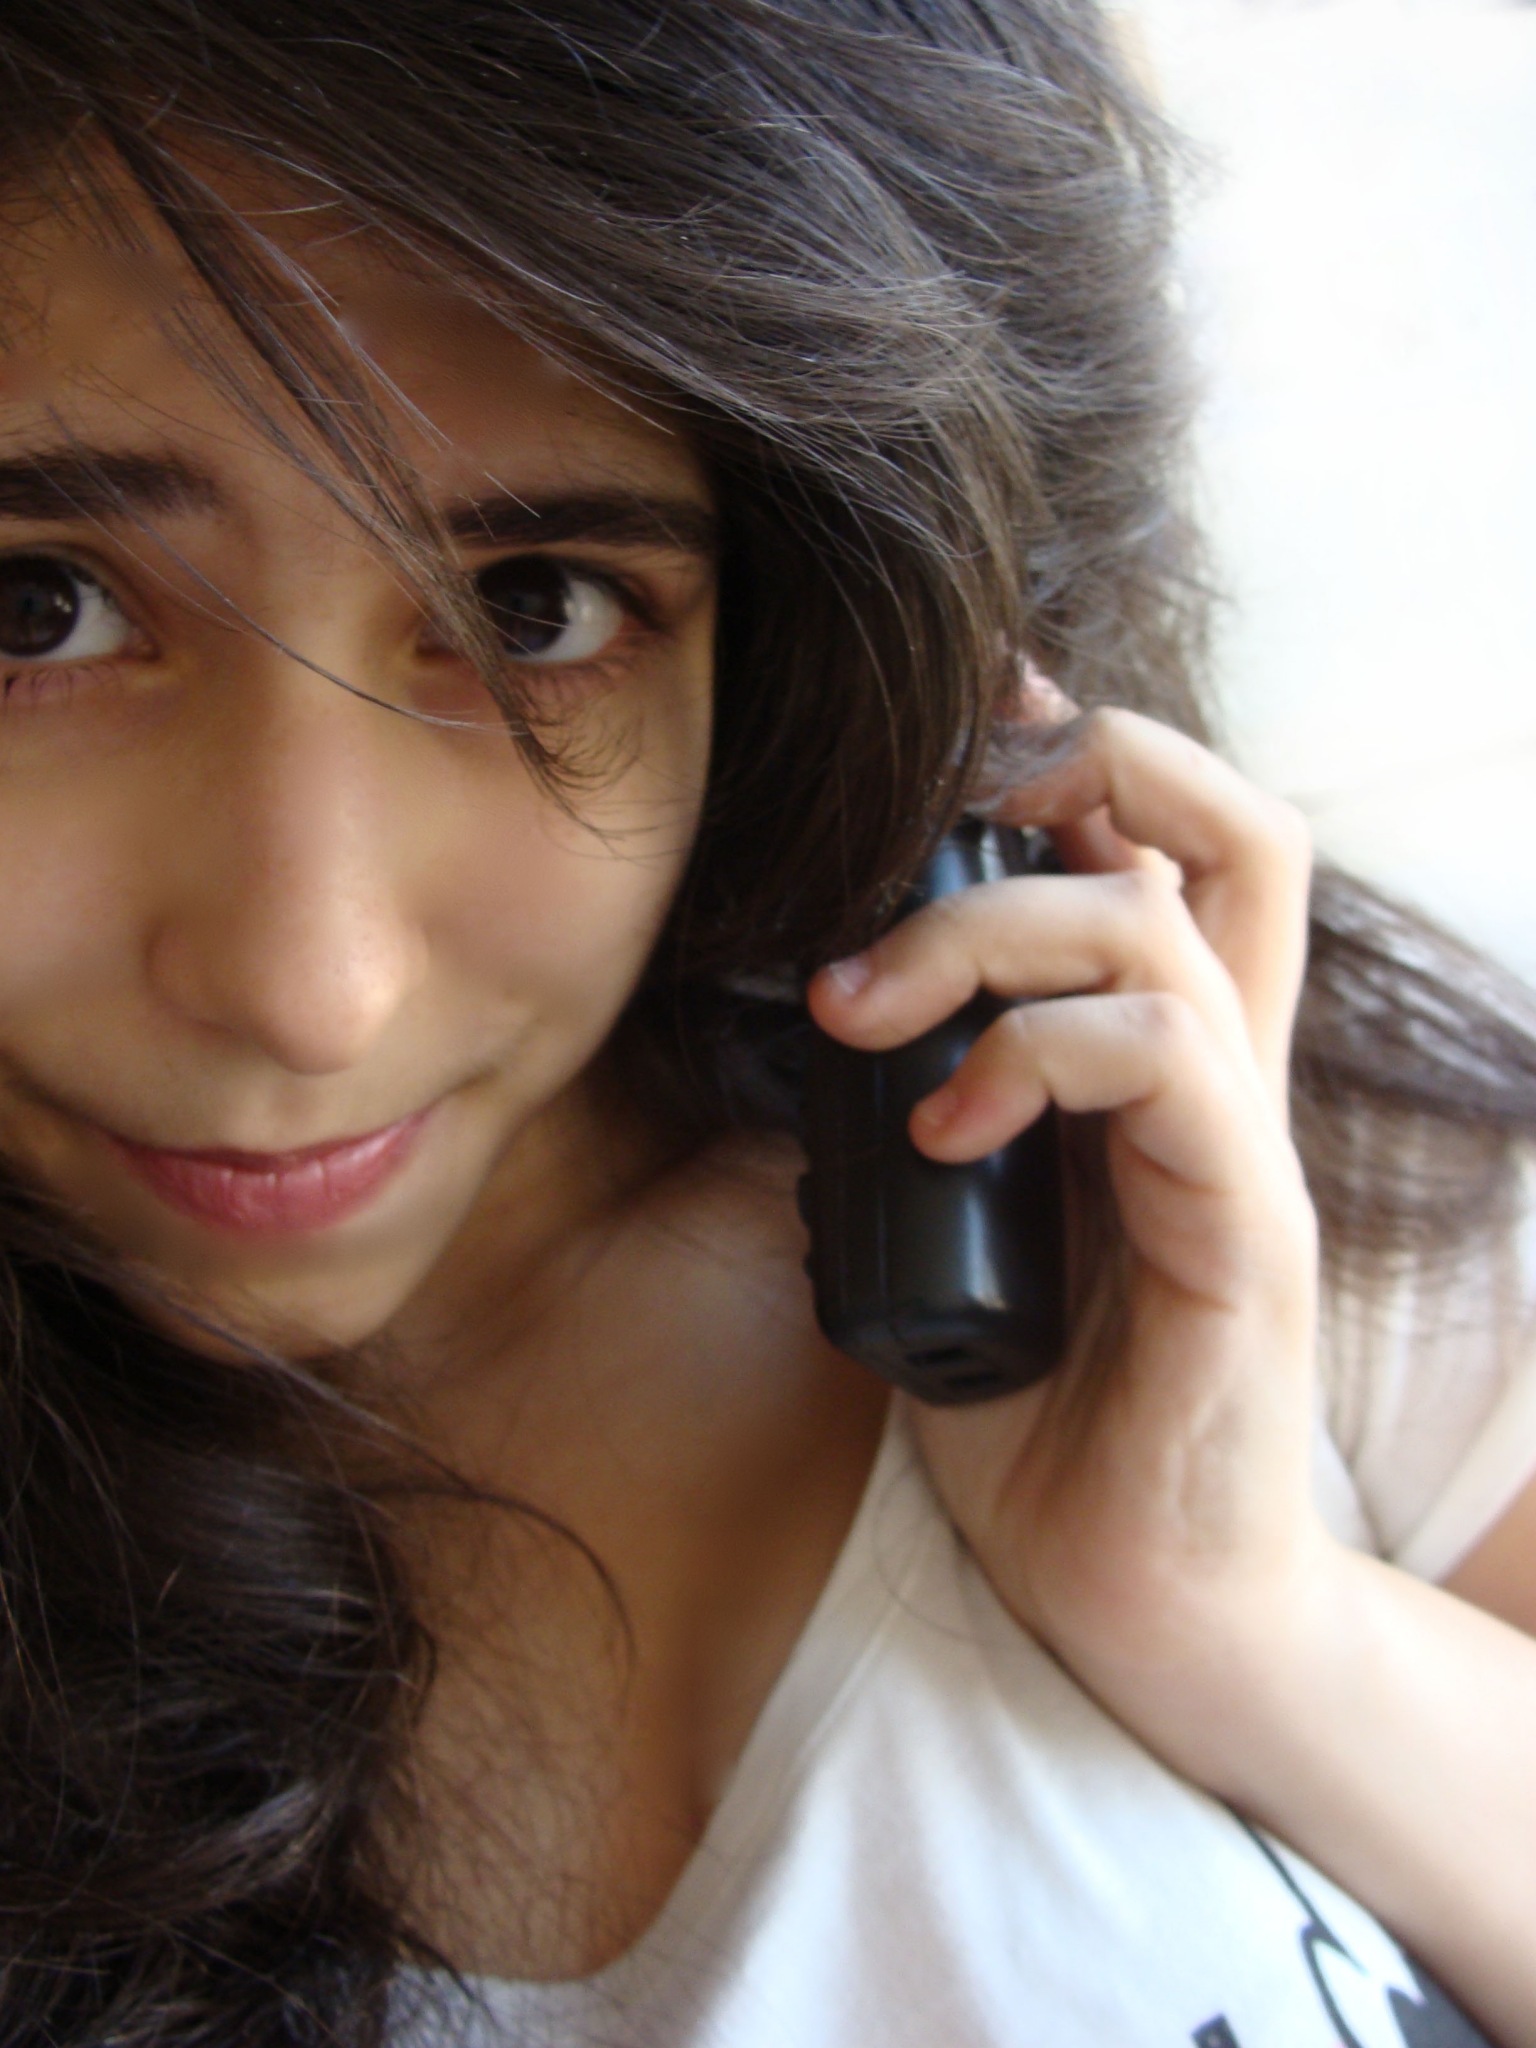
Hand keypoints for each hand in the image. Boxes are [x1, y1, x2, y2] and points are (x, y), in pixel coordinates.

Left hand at [806, 700, 1329, 1781]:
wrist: (1145, 1605)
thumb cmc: (1046, 1423)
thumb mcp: (952, 1236)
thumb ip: (924, 1122)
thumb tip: (826, 1029)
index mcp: (1156, 1072)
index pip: (1172, 852)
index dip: (1083, 754)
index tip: (966, 730)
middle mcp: (1222, 1083)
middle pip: (1237, 827)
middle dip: (1082, 766)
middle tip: (931, 821)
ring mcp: (1244, 1152)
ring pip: (1165, 927)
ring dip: (986, 932)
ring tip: (863, 1011)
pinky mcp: (1246, 1237)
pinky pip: (1171, 1065)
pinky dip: (1034, 1056)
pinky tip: (941, 1127)